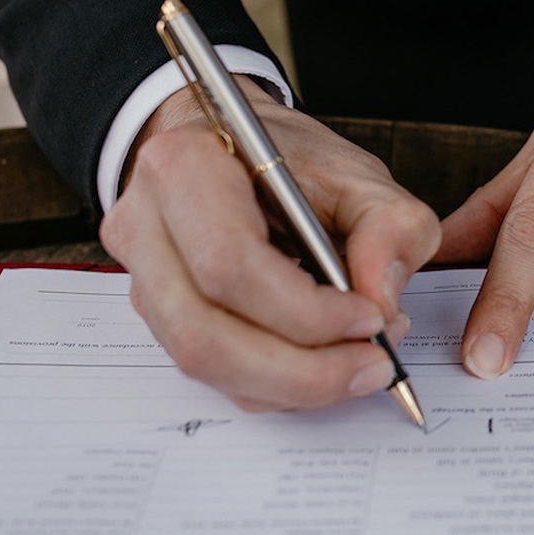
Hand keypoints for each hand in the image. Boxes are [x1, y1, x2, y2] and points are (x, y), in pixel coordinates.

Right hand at [99, 81, 441, 411]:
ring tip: (357, 364)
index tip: (371, 317)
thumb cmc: (288, 160)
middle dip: (301, 370)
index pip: (229, 264)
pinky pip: (213, 372)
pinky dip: (275, 384)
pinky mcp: (159, 316)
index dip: (304, 311)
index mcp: (185, 169)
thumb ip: (389, 226)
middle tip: (373, 364)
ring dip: (290, 386)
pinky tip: (323, 361)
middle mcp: (146, 227)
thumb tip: (383, 302)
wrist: (232, 149)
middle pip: (204, 334)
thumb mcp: (357, 173)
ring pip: (203, 364)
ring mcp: (143, 278)